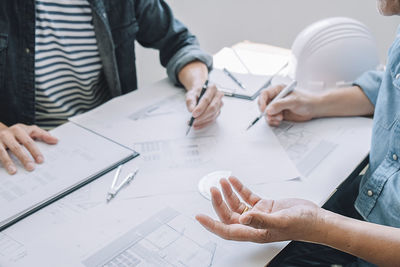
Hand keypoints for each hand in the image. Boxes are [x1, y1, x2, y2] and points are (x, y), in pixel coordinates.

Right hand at [0, 123, 57, 174]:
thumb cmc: (18, 133)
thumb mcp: (30, 130)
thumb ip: (43, 135)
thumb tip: (56, 140)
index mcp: (18, 130)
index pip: (29, 142)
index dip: (35, 151)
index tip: (40, 160)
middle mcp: (7, 135)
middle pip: (17, 148)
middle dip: (24, 158)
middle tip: (31, 168)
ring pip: (2, 152)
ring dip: (8, 162)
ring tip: (13, 171)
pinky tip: (2, 170)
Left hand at [186, 83, 223, 129]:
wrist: (201, 91)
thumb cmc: (197, 92)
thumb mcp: (191, 94)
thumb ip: (190, 101)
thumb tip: (191, 110)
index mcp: (212, 88)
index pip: (207, 99)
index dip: (200, 108)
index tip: (193, 114)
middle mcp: (218, 96)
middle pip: (212, 108)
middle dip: (202, 116)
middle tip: (193, 121)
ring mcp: (219, 104)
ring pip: (213, 115)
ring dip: (203, 121)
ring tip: (193, 123)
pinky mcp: (218, 111)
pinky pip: (212, 120)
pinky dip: (204, 124)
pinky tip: (197, 125)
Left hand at [196, 177, 321, 242]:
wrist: (315, 218)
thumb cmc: (302, 225)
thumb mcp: (280, 222)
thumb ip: (260, 220)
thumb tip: (241, 219)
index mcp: (254, 233)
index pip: (227, 230)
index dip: (212, 225)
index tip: (199, 217)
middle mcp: (253, 225)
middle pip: (229, 214)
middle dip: (219, 202)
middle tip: (213, 188)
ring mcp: (258, 215)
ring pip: (236, 204)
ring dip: (228, 193)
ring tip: (222, 181)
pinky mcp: (265, 206)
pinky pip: (247, 197)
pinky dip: (239, 188)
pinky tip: (234, 180)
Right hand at [258, 85, 316, 125]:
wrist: (314, 108)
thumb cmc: (306, 100)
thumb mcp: (294, 101)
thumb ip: (280, 104)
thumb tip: (269, 109)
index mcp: (277, 90)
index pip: (264, 94)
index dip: (262, 102)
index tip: (265, 110)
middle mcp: (276, 98)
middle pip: (263, 105)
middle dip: (267, 112)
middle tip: (273, 116)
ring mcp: (276, 107)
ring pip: (266, 113)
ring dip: (271, 118)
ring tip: (280, 118)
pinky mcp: (278, 114)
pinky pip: (270, 119)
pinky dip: (273, 121)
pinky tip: (279, 121)